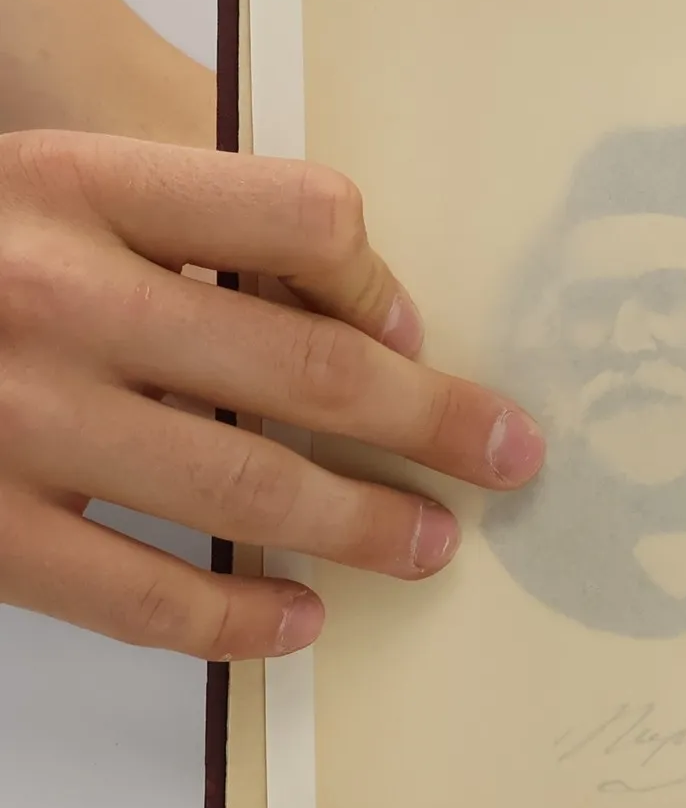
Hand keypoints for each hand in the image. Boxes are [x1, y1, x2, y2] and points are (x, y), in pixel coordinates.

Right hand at [0, 129, 544, 659]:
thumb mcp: (39, 184)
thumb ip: (174, 223)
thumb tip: (350, 312)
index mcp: (78, 186)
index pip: (297, 216)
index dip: (379, 278)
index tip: (412, 328)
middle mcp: (55, 295)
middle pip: (306, 368)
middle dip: (434, 422)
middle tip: (513, 455)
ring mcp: (13, 422)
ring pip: (248, 488)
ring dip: (365, 524)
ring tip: (433, 544)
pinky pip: (142, 596)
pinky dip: (238, 621)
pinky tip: (300, 624)